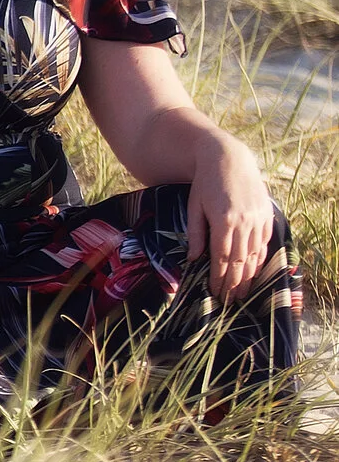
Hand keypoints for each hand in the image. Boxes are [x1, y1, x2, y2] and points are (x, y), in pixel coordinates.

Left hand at [188, 135, 276, 299]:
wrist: (229, 160)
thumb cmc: (205, 184)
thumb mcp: (194, 207)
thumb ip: (195, 234)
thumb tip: (195, 260)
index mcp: (223, 221)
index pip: (222, 258)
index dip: (220, 279)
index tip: (216, 294)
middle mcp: (244, 222)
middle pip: (240, 261)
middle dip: (235, 284)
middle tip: (230, 301)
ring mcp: (258, 219)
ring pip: (255, 254)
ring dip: (250, 275)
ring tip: (244, 293)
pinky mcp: (267, 215)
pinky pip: (265, 242)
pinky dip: (260, 258)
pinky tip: (255, 270)